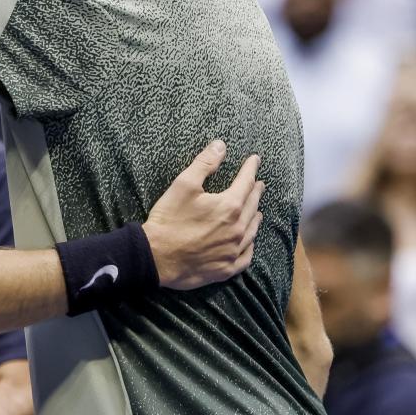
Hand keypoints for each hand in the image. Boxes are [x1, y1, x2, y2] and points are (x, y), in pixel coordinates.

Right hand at [142, 140, 263, 289]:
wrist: (156, 257)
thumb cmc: (169, 219)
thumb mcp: (183, 185)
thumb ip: (204, 164)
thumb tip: (220, 146)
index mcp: (230, 207)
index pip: (245, 182)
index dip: (250, 169)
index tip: (255, 160)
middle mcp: (238, 229)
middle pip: (252, 207)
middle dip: (255, 192)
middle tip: (258, 184)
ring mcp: (233, 251)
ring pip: (252, 232)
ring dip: (256, 218)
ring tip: (258, 211)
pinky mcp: (226, 268)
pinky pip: (246, 257)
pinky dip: (250, 247)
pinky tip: (249, 243)